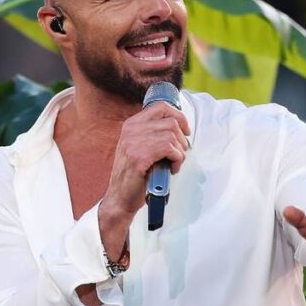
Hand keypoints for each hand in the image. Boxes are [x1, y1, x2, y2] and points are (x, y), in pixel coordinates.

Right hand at [98, 102, 189, 254]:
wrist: (120, 197)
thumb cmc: (134, 174)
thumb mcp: (139, 146)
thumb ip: (153, 134)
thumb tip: (180, 126)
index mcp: (132, 124)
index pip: (161, 107)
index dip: (179, 116)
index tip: (186, 130)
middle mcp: (131, 130)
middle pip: (171, 122)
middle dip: (182, 140)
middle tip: (178, 155)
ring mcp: (134, 142)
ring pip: (172, 135)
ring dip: (180, 152)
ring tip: (173, 164)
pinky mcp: (139, 157)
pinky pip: (169, 148)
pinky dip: (177, 159)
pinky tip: (172, 169)